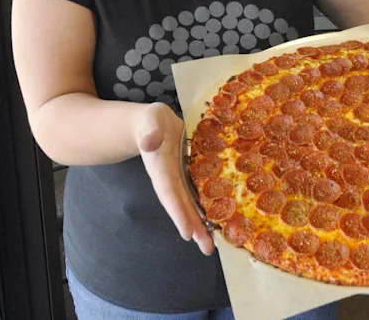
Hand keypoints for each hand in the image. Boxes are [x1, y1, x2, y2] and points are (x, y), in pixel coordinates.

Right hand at [136, 102, 214, 254]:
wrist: (151, 124)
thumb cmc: (151, 121)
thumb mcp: (150, 119)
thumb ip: (149, 130)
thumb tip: (148, 142)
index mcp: (160, 167)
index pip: (169, 192)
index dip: (178, 212)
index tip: (187, 232)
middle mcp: (170, 179)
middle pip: (182, 206)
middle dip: (194, 227)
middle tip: (207, 249)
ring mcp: (179, 179)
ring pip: (191, 204)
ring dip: (201, 224)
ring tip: (213, 245)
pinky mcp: (189, 175)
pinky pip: (198, 194)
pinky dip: (207, 208)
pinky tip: (219, 221)